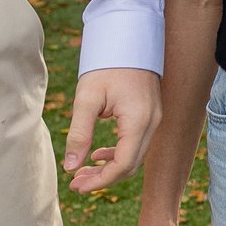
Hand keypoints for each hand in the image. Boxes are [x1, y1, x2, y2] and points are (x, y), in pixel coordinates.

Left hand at [66, 66, 160, 192]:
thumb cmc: (107, 66)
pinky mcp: (151, 115)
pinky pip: (137, 144)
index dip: (100, 181)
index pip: (123, 164)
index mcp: (138, 121)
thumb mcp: (87, 99)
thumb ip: (79, 134)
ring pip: (135, 157)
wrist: (128, 39)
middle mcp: (152, 123)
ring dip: (110, 168)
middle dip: (103, 179)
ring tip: (83, 172)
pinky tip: (99, 155)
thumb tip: (71, 167)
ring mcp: (155, 119)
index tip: (76, 185)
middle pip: (131, 165)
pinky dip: (118, 154)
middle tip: (76, 183)